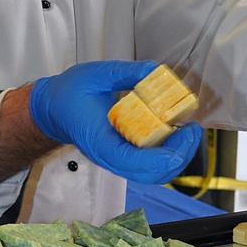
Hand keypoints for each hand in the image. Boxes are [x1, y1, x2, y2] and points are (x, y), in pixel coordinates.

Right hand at [29, 60, 201, 183]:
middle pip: (149, 175)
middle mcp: (108, 157)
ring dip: (176, 157)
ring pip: (152, 174)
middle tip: (193, 130)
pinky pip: (149, 165)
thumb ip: (127, 72)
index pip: (133, 160)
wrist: (54, 108)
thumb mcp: (97, 74)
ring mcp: (116, 160)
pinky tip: (176, 133)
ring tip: (189, 132)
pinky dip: (167, 154)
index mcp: (98, 141)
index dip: (162, 155)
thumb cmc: (70, 93)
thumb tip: (156, 71)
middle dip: (178, 157)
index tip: (182, 134)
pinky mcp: (123, 157)